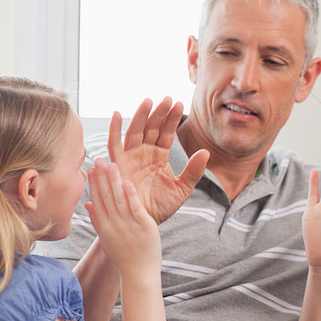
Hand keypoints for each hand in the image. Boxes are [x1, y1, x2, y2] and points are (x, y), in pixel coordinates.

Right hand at [84, 158, 160, 273]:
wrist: (139, 274)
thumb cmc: (124, 257)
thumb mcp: (107, 239)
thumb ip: (98, 221)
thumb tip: (88, 205)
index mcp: (104, 227)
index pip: (96, 201)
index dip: (93, 184)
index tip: (90, 168)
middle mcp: (113, 225)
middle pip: (105, 197)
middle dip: (101, 177)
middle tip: (98, 159)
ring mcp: (128, 226)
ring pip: (119, 199)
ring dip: (114, 181)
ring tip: (111, 164)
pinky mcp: (143, 227)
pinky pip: (135, 208)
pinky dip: (130, 195)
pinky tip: (127, 181)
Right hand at [107, 97, 207, 222]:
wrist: (142, 222)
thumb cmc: (160, 207)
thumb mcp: (182, 189)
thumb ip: (194, 171)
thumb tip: (206, 151)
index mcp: (159, 156)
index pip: (166, 133)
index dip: (171, 119)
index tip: (179, 104)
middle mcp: (144, 153)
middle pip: (151, 128)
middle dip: (158, 113)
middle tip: (166, 98)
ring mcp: (130, 157)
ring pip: (135, 132)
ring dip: (140, 116)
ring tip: (148, 101)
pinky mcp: (118, 165)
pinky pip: (114, 145)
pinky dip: (114, 130)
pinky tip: (118, 115)